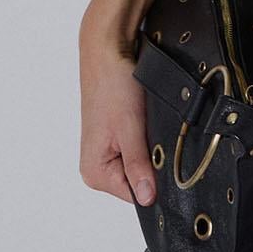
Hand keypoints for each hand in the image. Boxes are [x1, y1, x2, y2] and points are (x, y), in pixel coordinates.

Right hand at [78, 18, 156, 206]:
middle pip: (138, 181)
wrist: (108, 52)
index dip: (153, 180)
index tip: (158, 157)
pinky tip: (140, 121)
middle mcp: (96, 167)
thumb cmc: (113, 86)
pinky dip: (144, 138)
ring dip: (147, 147)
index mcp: (94, 173)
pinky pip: (137, 150)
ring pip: (141, 165)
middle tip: (147, 134)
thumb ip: (138, 167)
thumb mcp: (130, 130)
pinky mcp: (114, 140)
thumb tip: (147, 199)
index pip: (136, 196)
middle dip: (151, 161)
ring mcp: (105, 153)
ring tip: (140, 124)